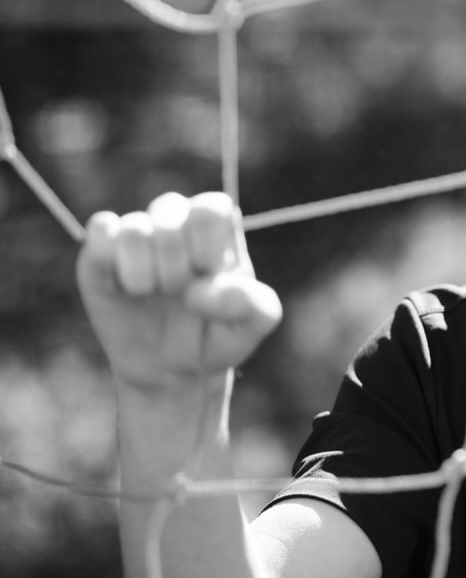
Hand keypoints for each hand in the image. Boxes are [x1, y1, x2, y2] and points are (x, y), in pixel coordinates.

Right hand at [76, 191, 281, 396]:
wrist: (169, 369)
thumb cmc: (216, 336)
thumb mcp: (252, 326)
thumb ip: (253, 306)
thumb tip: (202, 292)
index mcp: (217, 228)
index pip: (211, 208)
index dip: (207, 247)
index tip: (208, 278)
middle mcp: (176, 221)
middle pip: (170, 211)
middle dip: (175, 266)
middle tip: (178, 294)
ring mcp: (138, 234)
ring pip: (133, 228)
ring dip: (142, 273)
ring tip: (149, 293)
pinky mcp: (100, 252)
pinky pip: (99, 230)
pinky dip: (107, 263)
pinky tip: (121, 288)